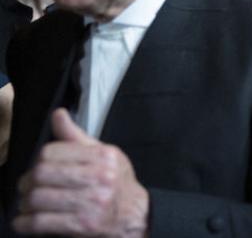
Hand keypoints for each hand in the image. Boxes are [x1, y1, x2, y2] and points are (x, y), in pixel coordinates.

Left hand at [13, 108, 148, 236]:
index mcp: (103, 156)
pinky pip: (42, 222)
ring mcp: (92, 202)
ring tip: (26, 204)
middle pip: (43, 174)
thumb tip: (58, 115)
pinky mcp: (84, 225)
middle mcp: (100, 177)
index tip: (37, 168)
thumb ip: (76, 137)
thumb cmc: (117, 183)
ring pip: (39, 198)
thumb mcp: (104, 154)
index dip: (38, 161)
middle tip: (26, 187)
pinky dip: (27, 223)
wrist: (136, 214)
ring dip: (25, 204)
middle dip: (27, 182)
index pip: (52, 152)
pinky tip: (26, 221)